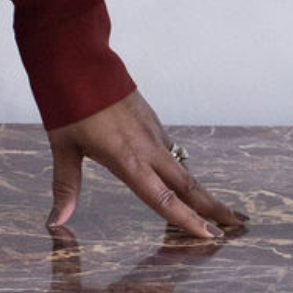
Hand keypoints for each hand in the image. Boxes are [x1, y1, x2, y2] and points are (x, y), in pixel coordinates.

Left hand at [44, 90, 244, 239]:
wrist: (77, 56)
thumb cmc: (67, 102)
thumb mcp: (63, 146)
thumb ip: (66, 186)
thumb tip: (56, 222)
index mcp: (128, 159)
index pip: (164, 198)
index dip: (188, 220)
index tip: (213, 236)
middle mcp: (146, 146)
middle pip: (187, 184)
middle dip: (212, 207)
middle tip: (236, 226)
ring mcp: (151, 129)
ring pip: (181, 166)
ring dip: (199, 188)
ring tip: (215, 208)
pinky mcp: (149, 116)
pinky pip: (169, 148)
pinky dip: (180, 167)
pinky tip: (179, 175)